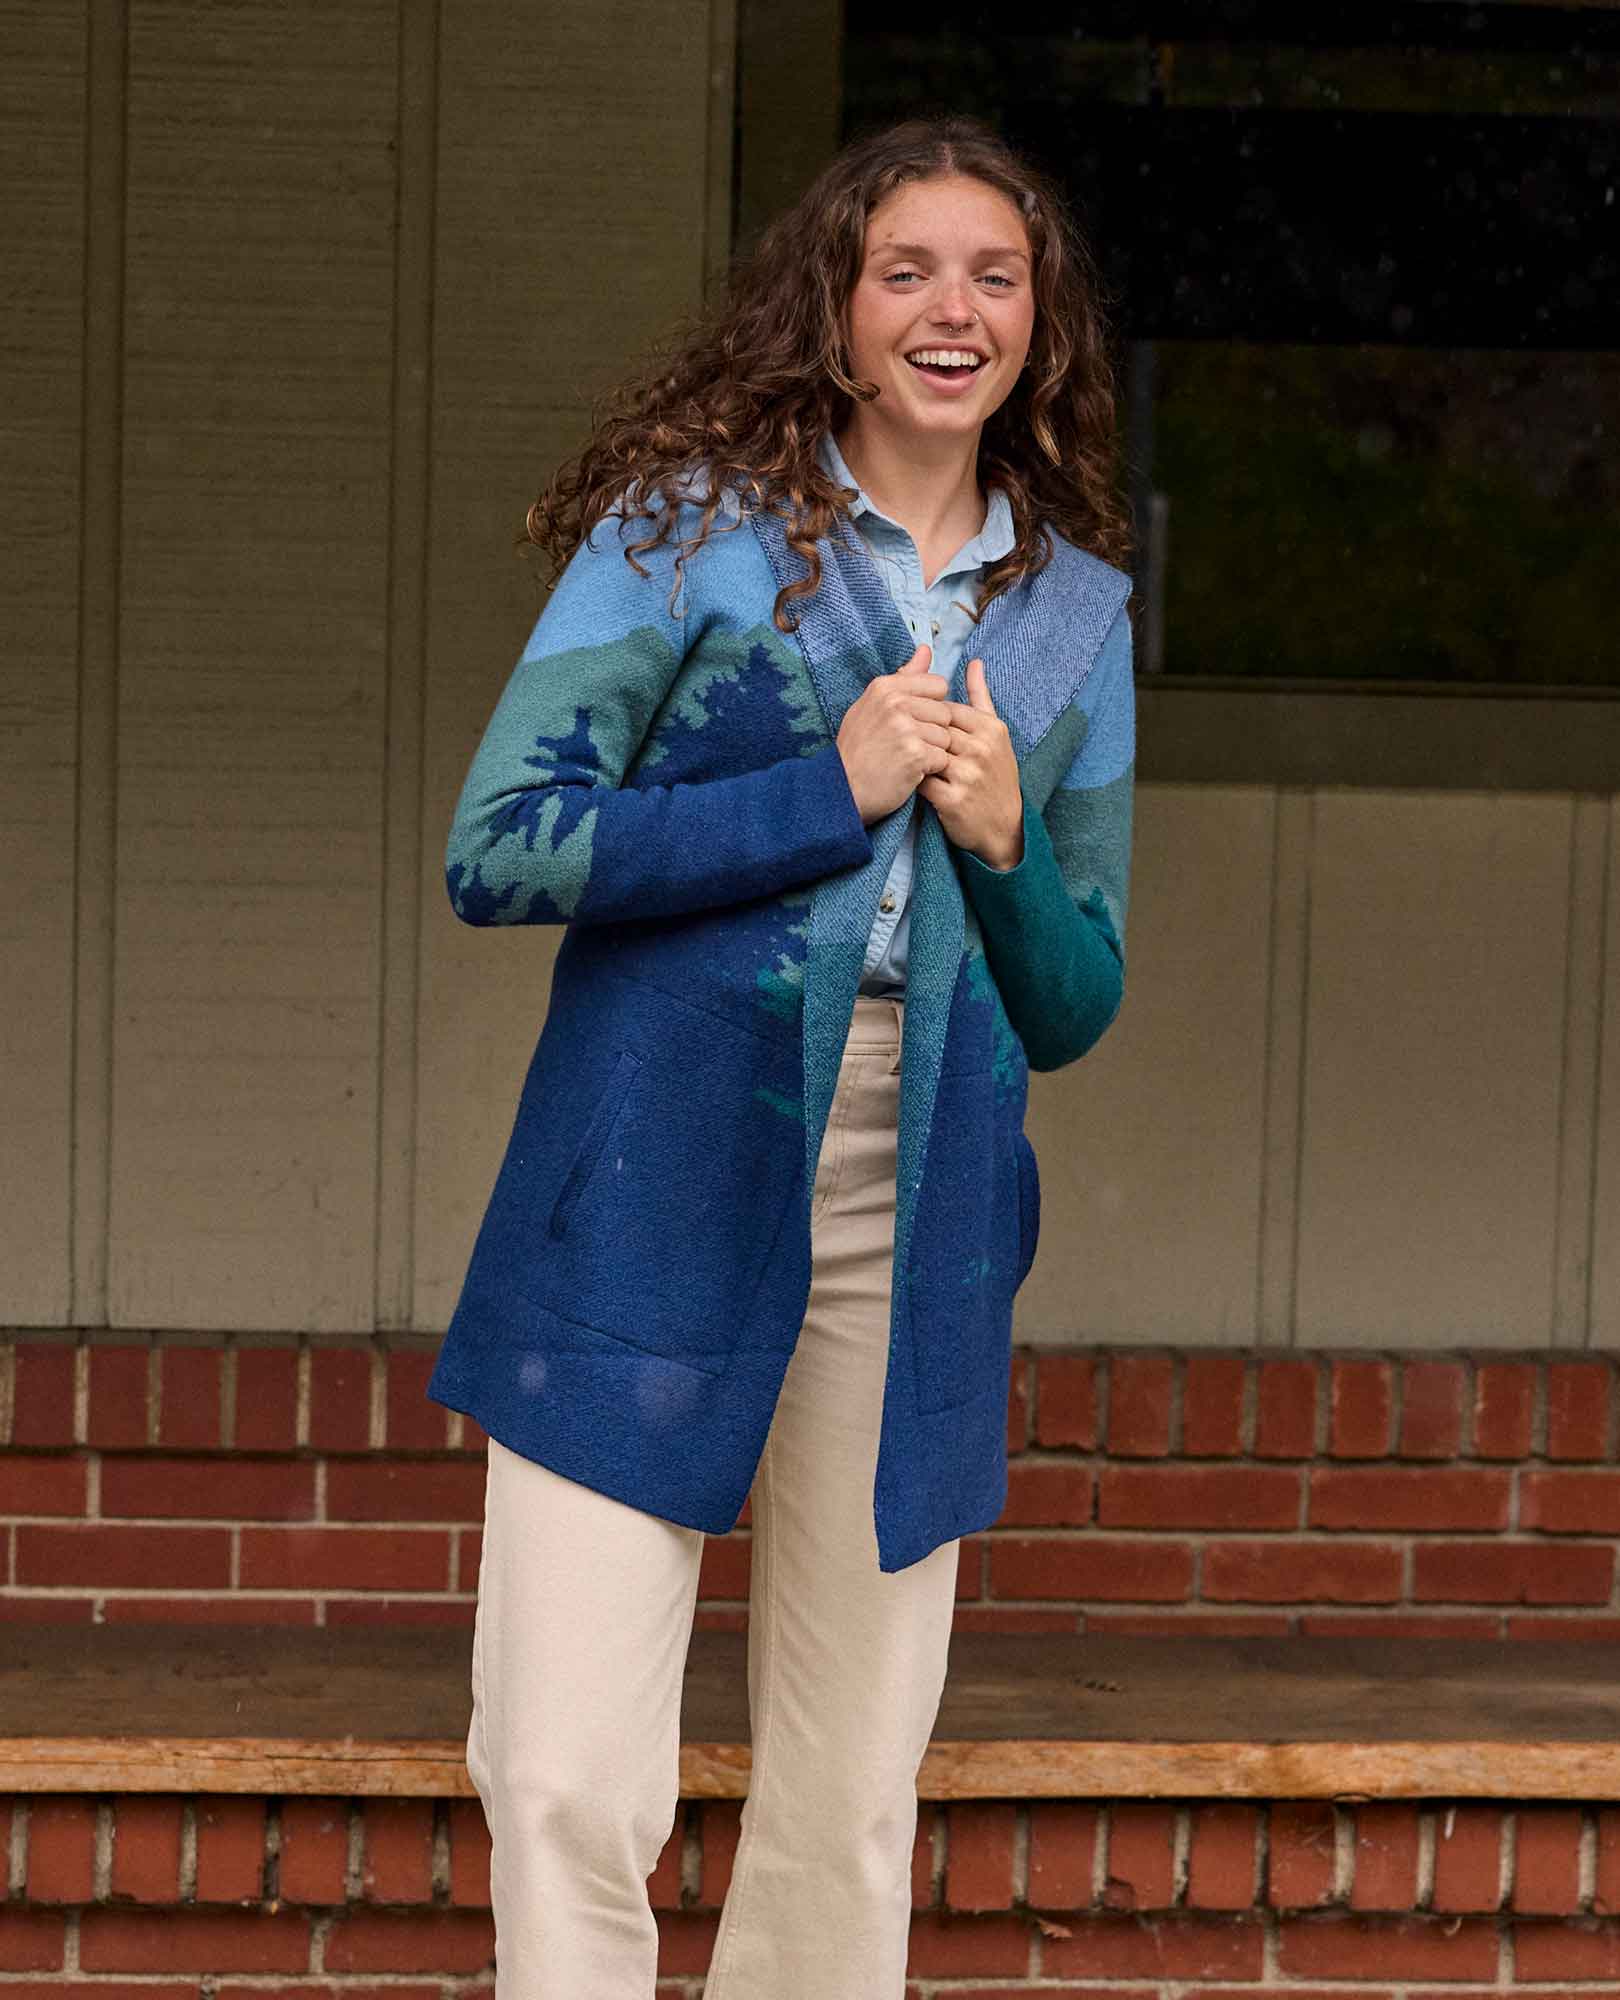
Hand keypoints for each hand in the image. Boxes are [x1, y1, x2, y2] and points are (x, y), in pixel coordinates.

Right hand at [834, 642, 951, 822]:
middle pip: (945, 712)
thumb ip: (904, 678)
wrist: (841, 789)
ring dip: (933, 752)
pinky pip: (942, 758)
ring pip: (945, 737)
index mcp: (886, 686)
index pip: (938, 685)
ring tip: (907, 759)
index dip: (931, 707)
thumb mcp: (873, 705)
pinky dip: (930, 770)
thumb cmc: (859, 748)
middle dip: (934, 732)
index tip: (913, 722)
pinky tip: (910, 772)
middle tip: (908, 746)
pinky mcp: (915, 754)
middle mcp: (895, 702)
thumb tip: (927, 649)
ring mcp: (905, 728)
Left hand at [918, 657, 1024, 868]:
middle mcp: (982, 749)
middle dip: (916, 736)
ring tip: (902, 759)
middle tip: (900, 741)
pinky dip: (911, 779)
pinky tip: (907, 779)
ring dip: (911, 757)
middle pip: (934, 730)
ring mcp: (969, 775)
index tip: (919, 727)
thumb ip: (981, 697)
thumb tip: (974, 662)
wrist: (1003, 827)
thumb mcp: (995, 735)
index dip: (927, 718)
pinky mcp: (954, 800)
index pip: (945, 709)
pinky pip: (921, 782)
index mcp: (990, 728)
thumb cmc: (995, 776)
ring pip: (925, 753)